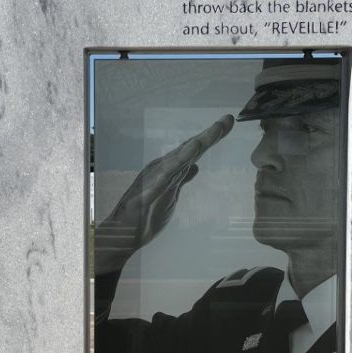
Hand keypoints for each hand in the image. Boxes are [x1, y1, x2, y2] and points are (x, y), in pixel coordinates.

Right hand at [95, 114, 233, 274]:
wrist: (123, 233)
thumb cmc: (144, 215)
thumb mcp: (170, 195)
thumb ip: (182, 179)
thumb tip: (196, 167)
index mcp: (169, 170)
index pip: (194, 151)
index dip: (211, 137)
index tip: (229, 122)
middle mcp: (163, 169)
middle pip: (190, 150)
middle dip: (210, 134)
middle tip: (228, 119)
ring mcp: (155, 179)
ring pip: (181, 158)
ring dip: (198, 144)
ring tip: (215, 130)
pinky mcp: (149, 192)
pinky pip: (165, 177)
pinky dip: (178, 163)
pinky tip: (192, 153)